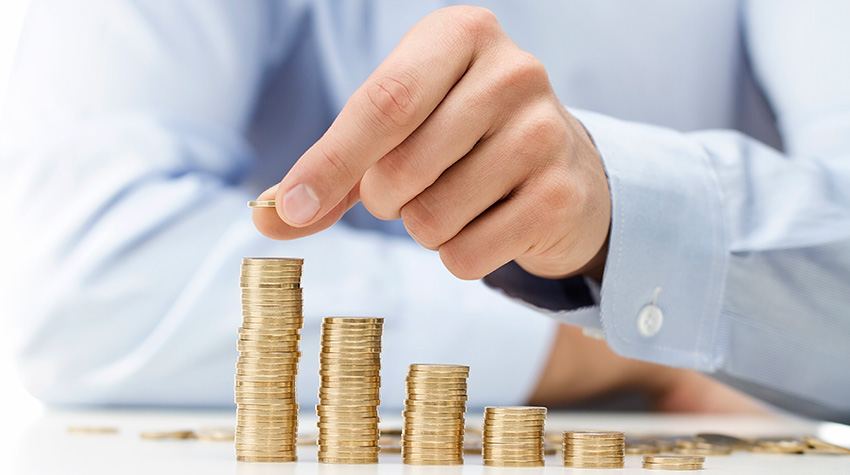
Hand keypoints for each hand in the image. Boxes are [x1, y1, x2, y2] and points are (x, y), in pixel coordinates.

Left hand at [253, 6, 610, 279]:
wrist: (559, 165)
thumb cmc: (461, 137)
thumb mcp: (399, 128)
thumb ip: (335, 167)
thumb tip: (270, 215)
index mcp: (461, 35)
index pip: (383, 102)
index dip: (332, 161)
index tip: (295, 207)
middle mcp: (513, 72)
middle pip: (399, 169)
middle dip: (384, 199)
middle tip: (413, 184)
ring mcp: (545, 133)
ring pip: (431, 220)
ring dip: (424, 228)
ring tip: (457, 198)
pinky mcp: (561, 195)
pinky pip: (468, 255)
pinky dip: (459, 255)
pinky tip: (487, 223)